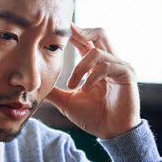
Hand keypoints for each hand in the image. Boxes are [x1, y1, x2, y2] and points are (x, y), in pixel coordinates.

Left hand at [45, 25, 140, 139]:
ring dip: (79, 68)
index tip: (59, 28)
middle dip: (82, 31)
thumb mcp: (67, 101)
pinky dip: (92, 76)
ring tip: (72, 85)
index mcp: (97, 65)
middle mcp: (110, 61)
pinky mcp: (127, 74)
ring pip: (96, 52)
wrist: (111, 133)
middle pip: (99, 33)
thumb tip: (34, 86)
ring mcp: (120, 66)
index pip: (85, 41)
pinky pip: (106, 65)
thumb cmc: (93, 117)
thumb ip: (54, 90)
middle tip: (67, 32)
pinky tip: (85, 89)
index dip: (74, 33)